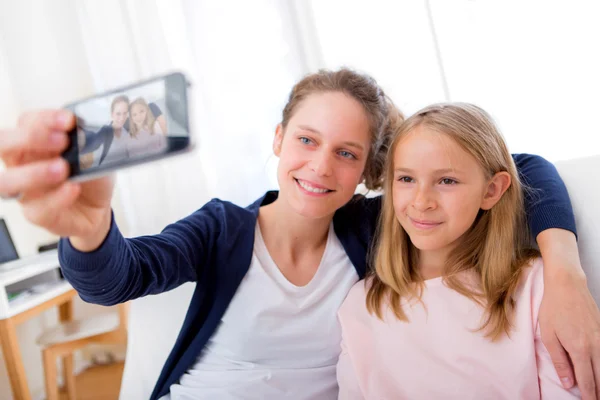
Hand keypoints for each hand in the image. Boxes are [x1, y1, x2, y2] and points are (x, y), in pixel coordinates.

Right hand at [0, 110, 113, 246]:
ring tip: (63, 168)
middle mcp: (22, 163)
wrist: (98, 207)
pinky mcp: (37, 213)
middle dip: (30, 138)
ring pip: (8, 181)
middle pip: (3, 145)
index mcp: (33, 142)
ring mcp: (26, 190)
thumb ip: (86, 140)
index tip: (69, 120)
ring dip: (34, 172)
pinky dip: (57, 197)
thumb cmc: (88, 174)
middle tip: (62, 140)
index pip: (26, 122)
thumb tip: (89, 128)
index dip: (45, 118)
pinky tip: (73, 188)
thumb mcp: (93, 152)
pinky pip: (39, 208)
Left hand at [537, 229, 599, 398]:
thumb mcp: (549, 335)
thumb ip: (560, 361)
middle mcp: (595, 345)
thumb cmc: (553, 308)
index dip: (588, 395)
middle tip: (594, 399)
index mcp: (579, 349)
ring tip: (598, 390)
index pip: (587, 380)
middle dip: (599, 391)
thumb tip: (569, 382)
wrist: (567, 284)